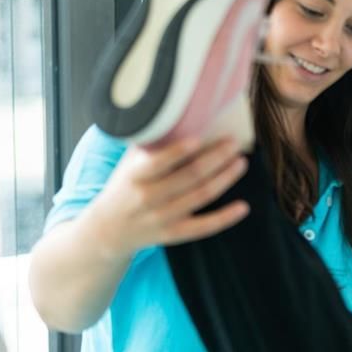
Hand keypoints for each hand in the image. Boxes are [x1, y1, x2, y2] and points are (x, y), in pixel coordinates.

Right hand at [86, 136, 250, 258]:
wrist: (108, 229)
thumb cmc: (124, 187)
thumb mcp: (129, 164)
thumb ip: (150, 145)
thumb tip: (176, 117)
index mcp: (135, 176)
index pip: (159, 162)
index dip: (179, 151)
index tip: (200, 137)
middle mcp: (148, 197)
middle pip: (189, 176)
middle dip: (215, 158)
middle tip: (233, 144)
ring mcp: (163, 217)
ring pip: (201, 196)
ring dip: (225, 179)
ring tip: (240, 163)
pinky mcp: (174, 233)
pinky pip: (204, 227)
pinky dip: (225, 218)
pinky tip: (243, 207)